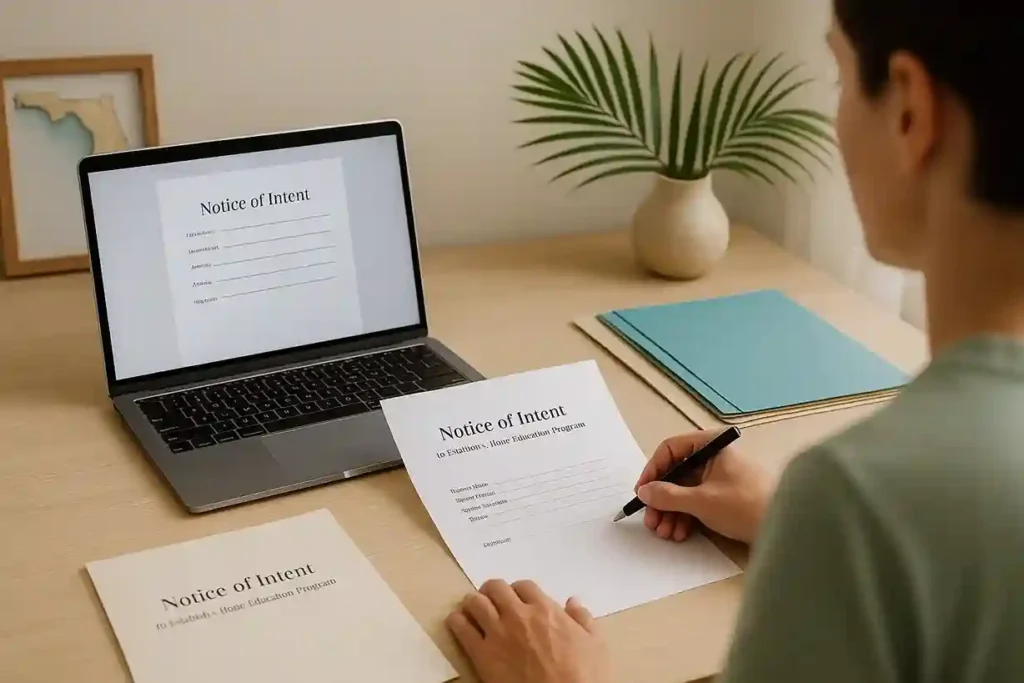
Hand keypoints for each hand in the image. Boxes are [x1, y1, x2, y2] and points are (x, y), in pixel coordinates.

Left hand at [445, 579, 609, 682]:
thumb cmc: (583, 676)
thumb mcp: (596, 645)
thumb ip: (584, 619)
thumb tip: (573, 602)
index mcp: (545, 610)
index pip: (523, 585)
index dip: (519, 591)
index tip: (518, 599)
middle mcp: (518, 615)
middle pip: (495, 587)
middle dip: (493, 591)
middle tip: (493, 600)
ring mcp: (497, 633)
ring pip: (474, 602)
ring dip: (473, 602)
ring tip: (474, 609)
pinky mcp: (480, 654)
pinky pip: (460, 626)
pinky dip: (457, 621)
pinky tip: (459, 624)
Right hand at [634, 430, 773, 543]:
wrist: (789, 527)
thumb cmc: (747, 505)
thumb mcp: (702, 501)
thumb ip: (668, 495)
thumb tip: (644, 491)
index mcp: (712, 445)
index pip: (671, 448)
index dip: (653, 470)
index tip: (642, 492)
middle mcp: (715, 457)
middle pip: (676, 473)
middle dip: (661, 499)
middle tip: (651, 522)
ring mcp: (721, 477)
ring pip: (685, 490)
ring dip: (671, 512)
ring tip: (665, 533)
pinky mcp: (727, 497)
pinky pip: (698, 502)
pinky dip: (686, 516)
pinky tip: (680, 533)